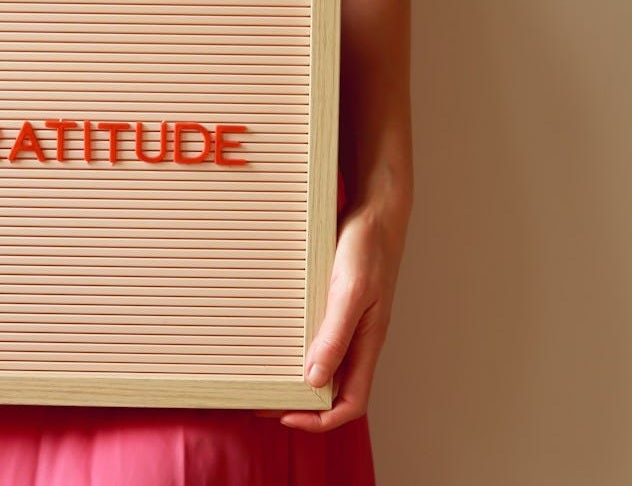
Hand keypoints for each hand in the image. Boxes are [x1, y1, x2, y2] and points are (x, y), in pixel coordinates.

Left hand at [260, 201, 405, 431]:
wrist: (374, 210)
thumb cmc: (368, 248)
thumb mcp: (350, 292)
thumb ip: (336, 335)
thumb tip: (315, 379)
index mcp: (368, 344)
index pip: (351, 404)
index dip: (320, 420)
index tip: (284, 415)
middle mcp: (358, 340)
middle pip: (332, 392)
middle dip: (298, 403)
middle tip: (257, 400)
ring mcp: (346, 324)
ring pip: (322, 367)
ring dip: (293, 379)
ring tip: (259, 377)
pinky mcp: (333, 306)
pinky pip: (314, 339)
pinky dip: (293, 349)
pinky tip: (270, 343)